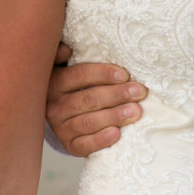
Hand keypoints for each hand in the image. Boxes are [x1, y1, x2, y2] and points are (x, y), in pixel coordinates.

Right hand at [46, 42, 146, 156]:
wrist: (67, 118)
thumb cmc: (77, 88)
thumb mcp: (68, 68)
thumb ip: (65, 57)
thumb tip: (66, 49)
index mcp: (55, 82)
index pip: (80, 75)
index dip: (103, 74)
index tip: (125, 74)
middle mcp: (54, 106)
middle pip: (88, 99)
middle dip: (116, 95)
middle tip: (139, 92)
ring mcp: (60, 128)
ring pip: (88, 121)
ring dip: (114, 116)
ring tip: (135, 111)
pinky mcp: (70, 145)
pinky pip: (85, 144)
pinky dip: (101, 139)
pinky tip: (116, 134)